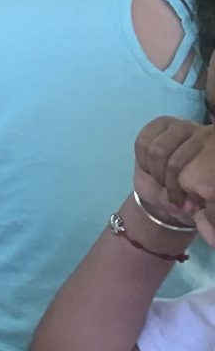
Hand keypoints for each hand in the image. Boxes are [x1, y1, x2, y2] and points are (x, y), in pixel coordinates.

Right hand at [135, 117, 214, 243]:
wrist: (167, 198)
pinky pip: (143, 143)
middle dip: (173, 185)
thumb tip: (207, 224)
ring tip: (163, 183)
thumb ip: (209, 217)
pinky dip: (144, 161)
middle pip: (178, 161)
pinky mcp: (161, 125)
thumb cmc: (191, 203)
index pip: (204, 167)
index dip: (191, 189)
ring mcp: (185, 128)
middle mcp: (206, 136)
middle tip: (177, 199)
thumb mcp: (204, 212)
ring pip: (158, 151)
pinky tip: (152, 168)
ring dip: (157, 174)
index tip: (190, 204)